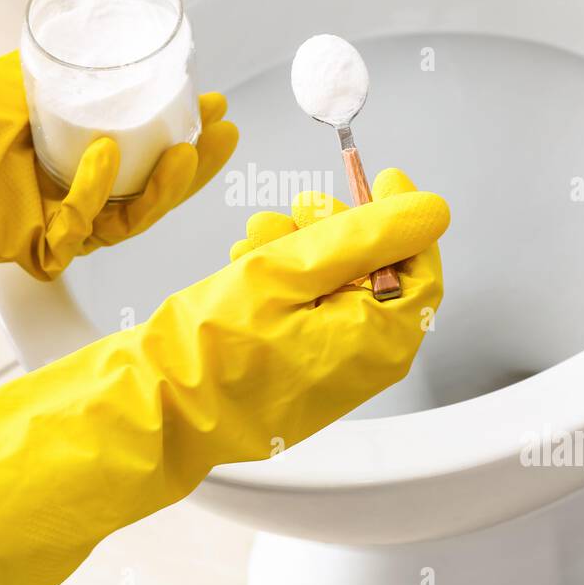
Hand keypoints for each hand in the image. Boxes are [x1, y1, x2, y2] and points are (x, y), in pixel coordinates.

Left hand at [0, 51, 236, 334]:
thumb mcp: (24, 79)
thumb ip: (62, 67)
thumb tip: (102, 37)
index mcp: (86, 168)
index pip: (151, 159)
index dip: (189, 136)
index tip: (215, 106)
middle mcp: (83, 202)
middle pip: (157, 193)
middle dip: (199, 165)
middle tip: (224, 132)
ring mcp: (66, 228)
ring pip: (133, 217)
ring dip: (166, 185)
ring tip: (187, 150)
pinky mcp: (44, 249)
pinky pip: (81, 223)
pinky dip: (94, 188)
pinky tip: (103, 152)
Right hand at [0, 167, 447, 584]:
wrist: (154, 407)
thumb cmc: (211, 348)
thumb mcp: (290, 268)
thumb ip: (366, 235)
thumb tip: (429, 209)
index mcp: (380, 339)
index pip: (422, 264)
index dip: (402, 214)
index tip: (380, 176)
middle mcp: (366, 362)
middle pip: (378, 272)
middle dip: (337, 230)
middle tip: (298, 208)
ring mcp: (333, 372)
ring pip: (338, 287)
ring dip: (303, 249)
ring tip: (254, 238)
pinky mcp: (301, 374)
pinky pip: (311, 313)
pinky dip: (285, 281)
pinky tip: (246, 264)